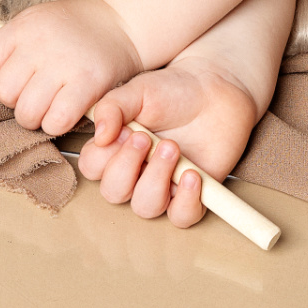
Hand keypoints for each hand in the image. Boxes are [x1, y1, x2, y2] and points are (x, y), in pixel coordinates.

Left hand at [0, 0, 142, 135]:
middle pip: (4, 92)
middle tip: (36, 93)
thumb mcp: (35, 24)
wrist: (122, 22)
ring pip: (26, 113)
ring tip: (50, 105)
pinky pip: (56, 121)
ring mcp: (64, 64)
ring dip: (36, 118)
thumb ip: (7, 50)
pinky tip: (65, 112)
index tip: (16, 76)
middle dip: (17, 100)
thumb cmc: (74, 27)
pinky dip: (56, 124)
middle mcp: (40, 43)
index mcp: (24, 26)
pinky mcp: (87, 84)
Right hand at [77, 59, 260, 227]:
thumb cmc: (173, 91)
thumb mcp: (137, 91)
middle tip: (146, 138)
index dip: (104, 155)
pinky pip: (181, 216)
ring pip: (145, 207)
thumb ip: (112, 107)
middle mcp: (135, 172)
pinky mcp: (191, 194)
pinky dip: (185, 201)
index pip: (92, 167)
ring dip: (156, 179)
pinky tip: (192, 175)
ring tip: (173, 148)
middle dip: (127, 167)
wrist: (214, 91)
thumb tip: (99, 135)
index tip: (125, 131)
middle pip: (113, 192)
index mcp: (115, 148)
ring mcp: (163, 186)